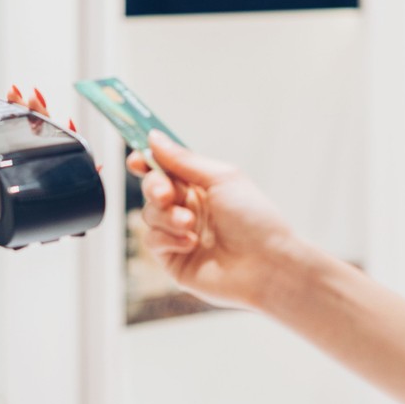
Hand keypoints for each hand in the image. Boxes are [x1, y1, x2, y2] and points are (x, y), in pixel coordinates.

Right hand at [0, 84, 70, 217]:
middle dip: (41, 128)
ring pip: (14, 142)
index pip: (24, 180)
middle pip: (25, 158)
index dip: (51, 159)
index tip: (63, 131)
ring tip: (23, 93)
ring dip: (25, 118)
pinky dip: (5, 114)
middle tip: (34, 99)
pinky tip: (7, 99)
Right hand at [127, 133, 316, 311]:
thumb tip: (153, 138)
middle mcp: (189, 208)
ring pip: (150, 215)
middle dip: (155, 188)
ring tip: (190, 224)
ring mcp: (180, 234)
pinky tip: (191, 243)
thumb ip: (183, 160)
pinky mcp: (174, 260)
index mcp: (202, 186)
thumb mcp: (221, 178)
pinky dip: (168, 238)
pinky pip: (153, 241)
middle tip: (167, 194)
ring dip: (167, 216)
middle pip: (153, 189)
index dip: (148, 162)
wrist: (267, 264)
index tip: (137, 160)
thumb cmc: (254, 219)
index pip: (166, 169)